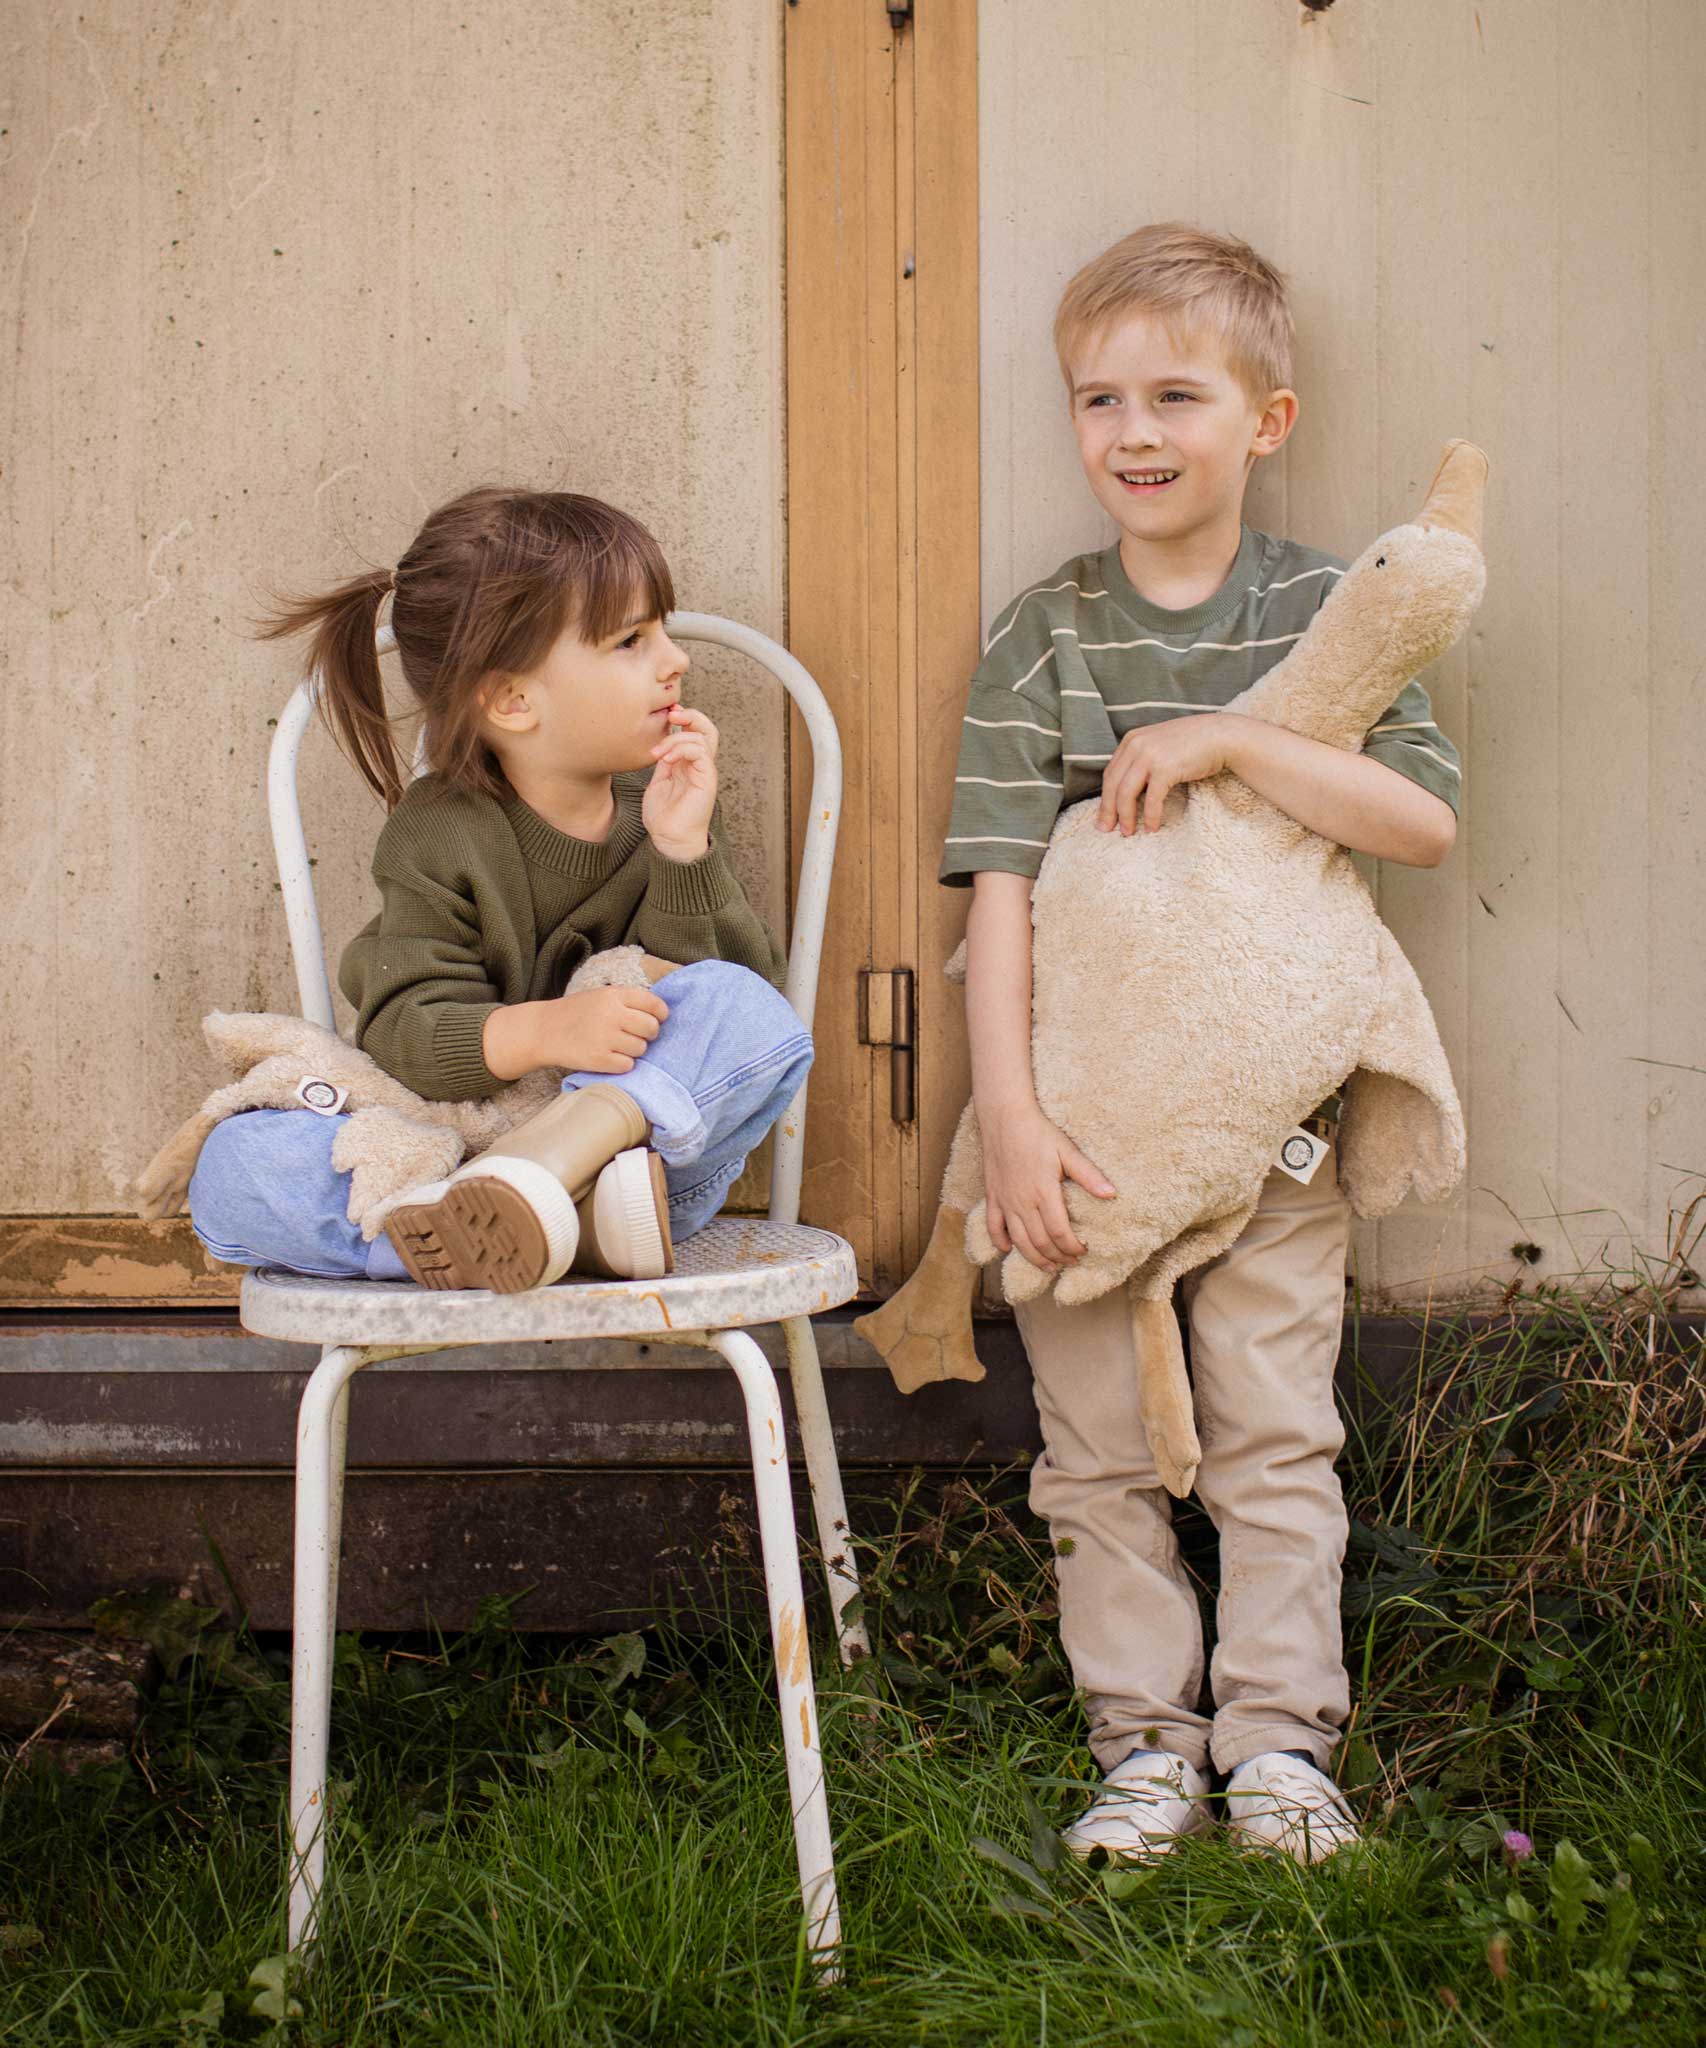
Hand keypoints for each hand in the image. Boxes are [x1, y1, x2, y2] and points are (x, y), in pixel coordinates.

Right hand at [483, 985, 669, 1078]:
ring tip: (618, 1045)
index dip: (661, 1014)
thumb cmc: (576, 1013)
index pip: (653, 1004)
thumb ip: (627, 1000)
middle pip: (651, 1028)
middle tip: (638, 1035)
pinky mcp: (599, 1059)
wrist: (542, 1030)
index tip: (659, 1019)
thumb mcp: (600, 996)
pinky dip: (622, 1064)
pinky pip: (627, 1065)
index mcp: (613, 995)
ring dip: (634, 1050)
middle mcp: (611, 1014)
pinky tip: (610, 1057)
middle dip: (649, 1034)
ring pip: (641, 1048)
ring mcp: (605, 1037)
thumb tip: (660, 1013)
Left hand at [643, 704, 719, 860]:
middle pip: (707, 728)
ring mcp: (705, 772)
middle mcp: (700, 765)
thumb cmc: (663, 817)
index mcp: (689, 764)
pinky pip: (700, 752)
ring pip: (703, 737)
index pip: (695, 731)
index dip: (684, 717)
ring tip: (657, 753)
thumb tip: (659, 742)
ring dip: (676, 738)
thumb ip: (663, 761)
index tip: (665, 713)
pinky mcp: (706, 780)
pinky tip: (665, 761)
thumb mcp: (658, 781)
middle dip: (690, 715)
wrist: (670, 840)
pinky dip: (681, 749)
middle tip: (670, 715)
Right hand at [982, 1101, 1114, 1272]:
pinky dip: (1000, 1242)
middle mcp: (1023, 1202)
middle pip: (1041, 1242)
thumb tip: (1112, 1194)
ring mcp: (1005, 1202)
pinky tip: (1009, 1249)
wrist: (1004, 1117)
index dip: (1072, 1248)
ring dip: (1034, 1258)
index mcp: (1044, 1193)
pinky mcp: (992, 1197)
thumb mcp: (1067, 1151)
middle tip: (1070, 1264)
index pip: (1060, 1232)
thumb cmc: (1038, 1132)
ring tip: (1048, 1267)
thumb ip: (1088, 1175)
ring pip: (1019, 1241)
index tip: (1083, 1252)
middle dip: (1058, 1258)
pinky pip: (993, 1227)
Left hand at [1096, 712, 1245, 834]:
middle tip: (1106, 830)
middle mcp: (1136, 745)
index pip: (1110, 774)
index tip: (1104, 816)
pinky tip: (1152, 828)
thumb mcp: (1158, 745)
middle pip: (1113, 785)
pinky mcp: (1165, 768)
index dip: (1105, 798)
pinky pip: (1151, 799)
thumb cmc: (1192, 744)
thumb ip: (1141, 759)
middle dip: (1108, 811)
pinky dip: (1150, 816)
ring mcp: (1149, 755)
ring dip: (1126, 817)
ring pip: (1126, 793)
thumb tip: (1127, 788)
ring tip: (1128, 833)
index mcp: (1131, 740)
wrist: (1220, 736)